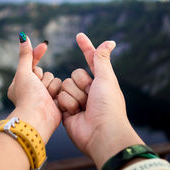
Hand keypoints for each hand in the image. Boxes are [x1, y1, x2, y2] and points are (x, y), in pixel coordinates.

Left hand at [9, 41, 61, 101]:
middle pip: (45, 72)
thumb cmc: (27, 96)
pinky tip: (53, 101)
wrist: (38, 118)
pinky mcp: (55, 101)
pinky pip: (61, 88)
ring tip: (45, 97)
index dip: (38, 54)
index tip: (45, 45)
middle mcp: (32, 90)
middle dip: (43, 79)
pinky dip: (57, 93)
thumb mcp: (23, 73)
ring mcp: (44, 96)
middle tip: (37, 89)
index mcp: (21, 83)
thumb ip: (25, 55)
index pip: (32, 63)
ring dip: (50, 87)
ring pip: (55, 79)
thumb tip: (23, 36)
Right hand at [58, 33, 143, 169]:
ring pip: (65, 86)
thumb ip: (101, 59)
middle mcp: (89, 90)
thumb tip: (110, 42)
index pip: (91, 59)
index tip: (79, 35)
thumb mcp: (106, 79)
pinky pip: (59, 98)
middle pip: (74, 75)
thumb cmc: (108, 105)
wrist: (101, 134)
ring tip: (84, 109)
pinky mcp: (67, 111)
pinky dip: (67, 105)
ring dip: (74, 97)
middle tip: (91, 97)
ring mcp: (77, 100)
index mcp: (100, 81)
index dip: (86, 47)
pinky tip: (76, 115)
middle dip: (81, 85)